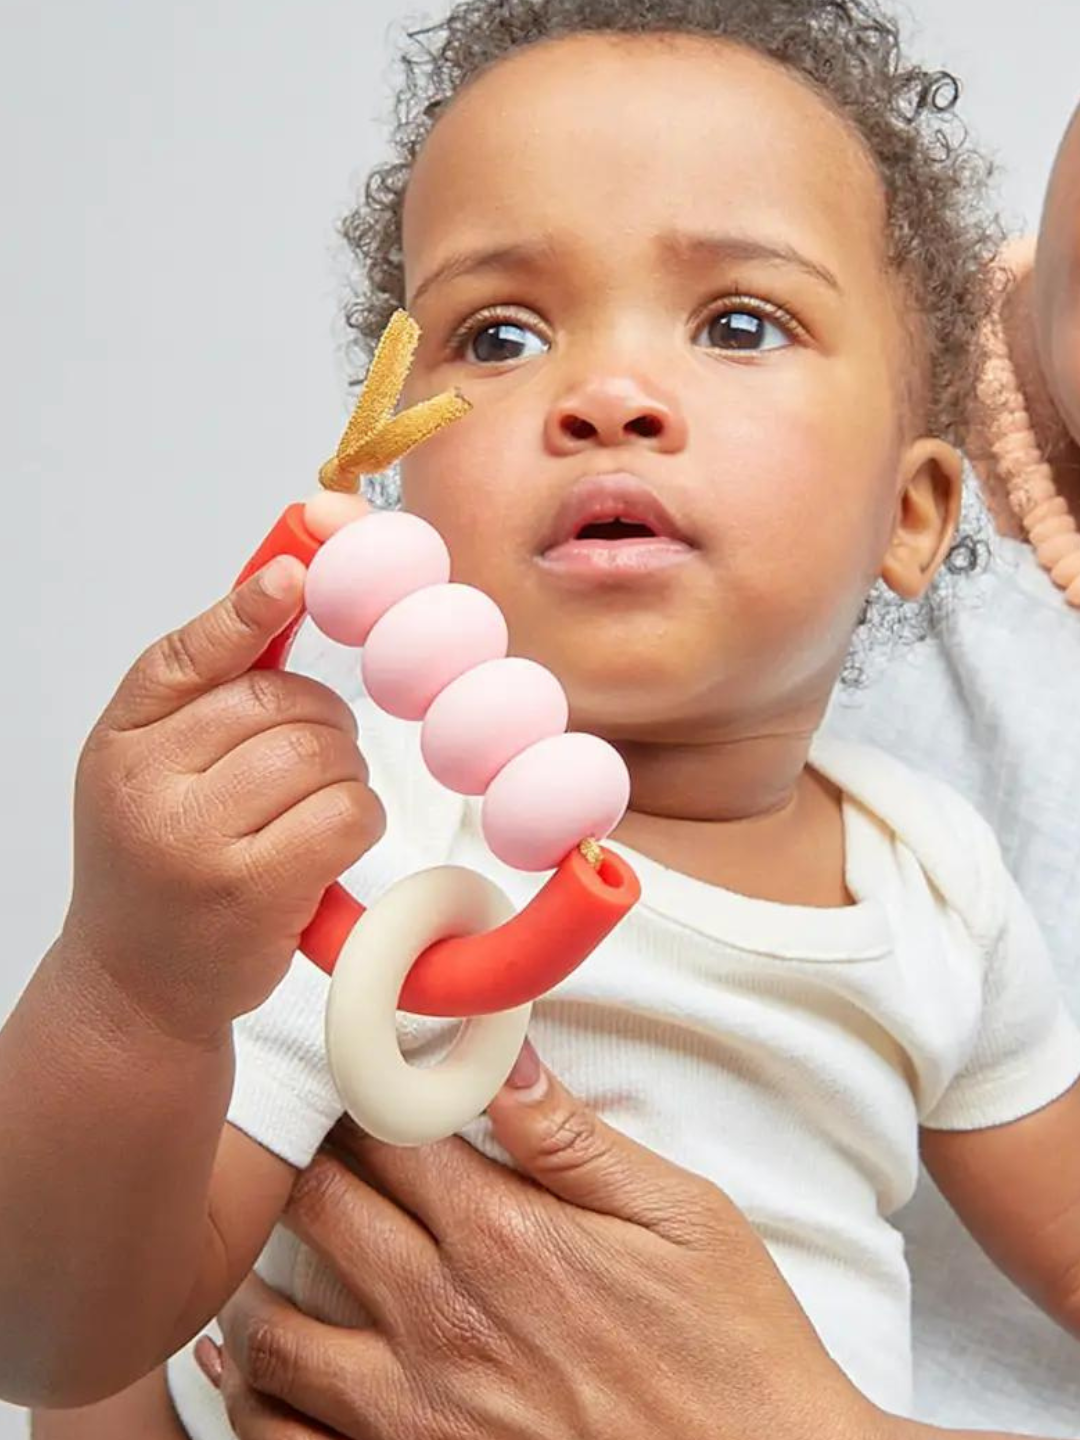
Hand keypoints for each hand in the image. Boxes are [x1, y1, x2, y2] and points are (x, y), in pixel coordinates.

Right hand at [62, 555, 384, 1043]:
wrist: (135, 984)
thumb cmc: (158, 865)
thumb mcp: (151, 772)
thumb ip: (205, 696)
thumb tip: (281, 596)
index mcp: (121, 743)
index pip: (187, 657)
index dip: (248, 610)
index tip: (296, 574)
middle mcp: (147, 786)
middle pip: (280, 703)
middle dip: (324, 720)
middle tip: (319, 756)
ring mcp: (195, 841)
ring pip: (321, 754)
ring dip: (345, 773)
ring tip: (316, 807)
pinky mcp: (252, 891)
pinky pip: (345, 813)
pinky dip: (358, 818)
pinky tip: (331, 841)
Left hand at [207, 1052, 888, 1439]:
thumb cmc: (730, 1348)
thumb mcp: (680, 1216)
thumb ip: (575, 1139)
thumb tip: (503, 1054)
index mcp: (507, 1238)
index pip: (387, 1133)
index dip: (361, 1090)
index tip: (354, 1071)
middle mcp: (444, 1321)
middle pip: (320, 1208)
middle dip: (304, 1161)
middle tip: (305, 1143)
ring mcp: (417, 1415)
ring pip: (277, 1330)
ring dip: (259, 1275)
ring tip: (265, 1245)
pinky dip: (251, 1397)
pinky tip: (245, 1363)